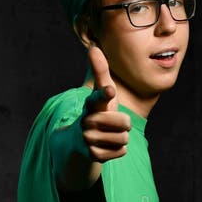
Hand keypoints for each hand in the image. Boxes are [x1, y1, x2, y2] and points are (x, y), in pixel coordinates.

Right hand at [80, 45, 130, 161]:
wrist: (78, 142)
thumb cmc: (97, 113)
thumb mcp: (100, 94)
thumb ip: (99, 72)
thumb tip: (93, 46)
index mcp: (91, 104)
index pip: (100, 97)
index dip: (105, 94)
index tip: (110, 90)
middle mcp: (87, 120)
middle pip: (124, 123)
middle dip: (124, 125)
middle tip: (112, 124)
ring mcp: (88, 139)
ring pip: (124, 139)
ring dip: (121, 138)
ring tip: (108, 135)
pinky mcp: (92, 155)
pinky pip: (121, 151)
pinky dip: (118, 150)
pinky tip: (106, 146)